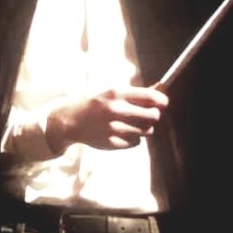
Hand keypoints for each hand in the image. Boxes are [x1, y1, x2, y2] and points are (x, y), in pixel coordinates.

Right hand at [45, 86, 168, 152]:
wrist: (69, 121)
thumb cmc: (95, 104)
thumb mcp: (111, 93)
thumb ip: (136, 94)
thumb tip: (162, 89)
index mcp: (116, 93)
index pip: (152, 97)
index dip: (162, 101)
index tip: (162, 103)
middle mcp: (116, 110)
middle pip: (154, 115)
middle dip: (153, 115)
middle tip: (147, 115)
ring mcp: (114, 127)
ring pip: (147, 130)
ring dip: (143, 128)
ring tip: (130, 124)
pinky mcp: (112, 142)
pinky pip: (137, 142)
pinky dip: (133, 138)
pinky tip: (120, 132)